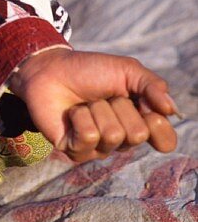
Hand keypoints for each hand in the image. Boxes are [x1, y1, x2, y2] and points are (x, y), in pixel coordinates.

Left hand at [8, 46, 178, 163]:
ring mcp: (99, 148)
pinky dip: (81, 117)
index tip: (146, 107)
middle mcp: (122, 139)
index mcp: (139, 122)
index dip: (158, 125)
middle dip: (119, 106)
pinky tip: (71, 114)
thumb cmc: (88, 70)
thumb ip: (153, 86)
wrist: (50, 69)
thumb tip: (171, 110)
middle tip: (103, 96)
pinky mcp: (76, 151)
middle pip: (137, 134)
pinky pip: (90, 137)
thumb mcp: (126, 70)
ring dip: (97, 109)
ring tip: (85, 102)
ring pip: (113, 135)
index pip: (165, 142)